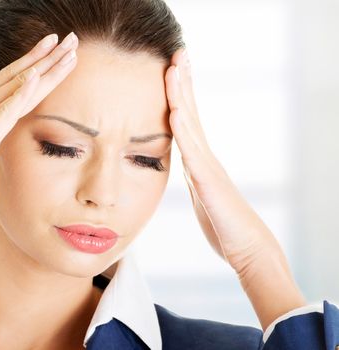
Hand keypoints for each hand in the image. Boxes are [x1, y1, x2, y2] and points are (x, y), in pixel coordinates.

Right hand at [0, 32, 78, 216]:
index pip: (4, 78)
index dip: (29, 62)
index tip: (49, 47)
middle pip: (17, 77)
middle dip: (46, 59)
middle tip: (71, 40)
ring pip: (17, 91)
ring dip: (46, 72)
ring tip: (69, 52)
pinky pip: (3, 115)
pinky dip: (20, 96)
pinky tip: (36, 79)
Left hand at [164, 48, 305, 329]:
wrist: (247, 248)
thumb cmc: (223, 225)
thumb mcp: (202, 194)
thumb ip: (193, 175)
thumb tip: (185, 165)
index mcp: (199, 159)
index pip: (186, 119)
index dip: (179, 93)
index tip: (171, 68)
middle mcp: (204, 157)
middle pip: (191, 112)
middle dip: (182, 82)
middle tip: (177, 52)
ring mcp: (208, 167)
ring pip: (192, 124)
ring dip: (181, 95)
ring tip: (174, 67)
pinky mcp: (208, 183)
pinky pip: (193, 153)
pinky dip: (183, 131)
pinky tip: (175, 111)